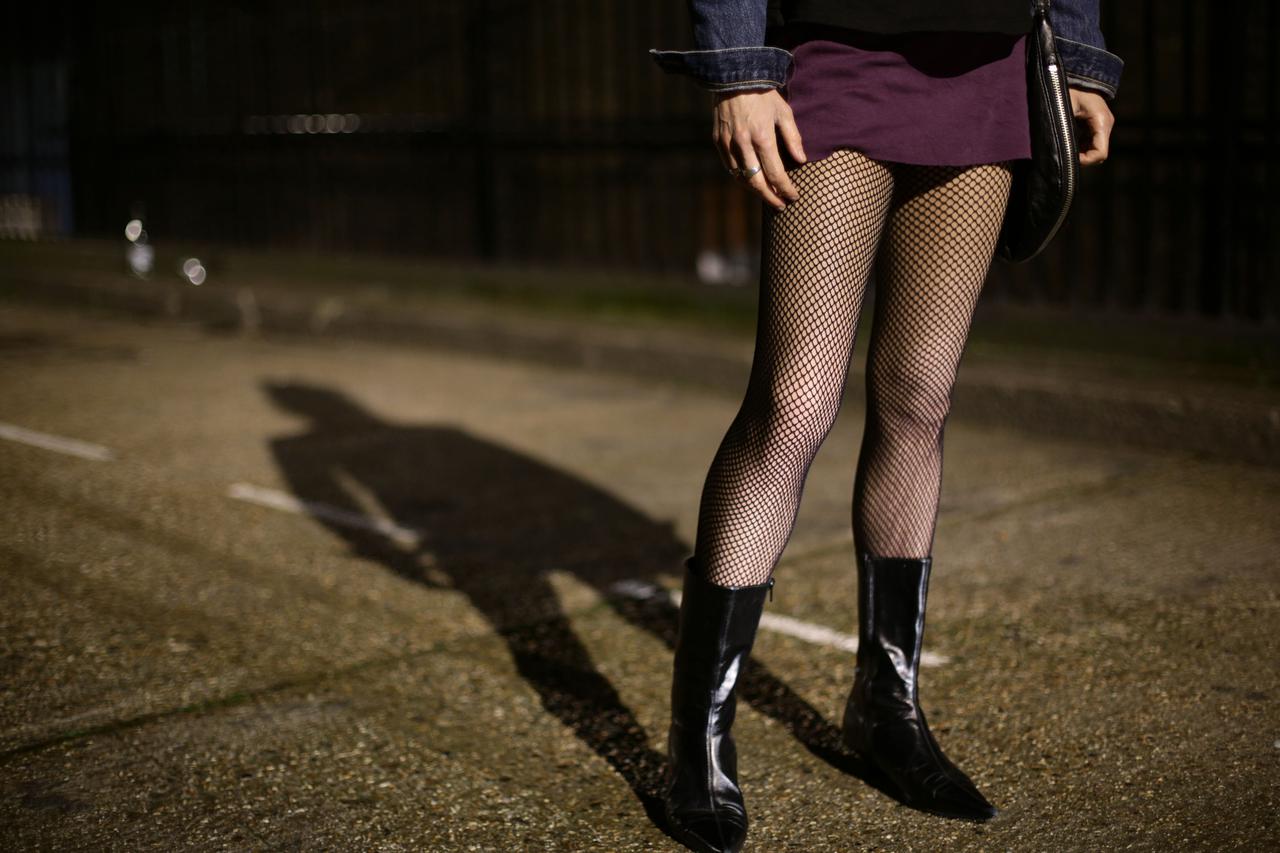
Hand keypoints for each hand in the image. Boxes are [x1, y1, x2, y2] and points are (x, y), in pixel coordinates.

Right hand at [711, 88, 807, 209]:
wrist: (734, 76)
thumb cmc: (764, 94)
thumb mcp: (784, 112)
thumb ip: (793, 138)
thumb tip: (801, 161)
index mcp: (763, 137)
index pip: (776, 174)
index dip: (786, 189)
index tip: (794, 197)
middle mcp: (743, 144)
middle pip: (756, 182)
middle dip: (770, 197)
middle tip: (780, 206)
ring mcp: (728, 144)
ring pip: (741, 178)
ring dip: (755, 191)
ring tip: (767, 196)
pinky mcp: (718, 141)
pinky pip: (729, 167)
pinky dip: (741, 178)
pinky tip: (751, 181)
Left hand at [1069, 87, 1113, 166]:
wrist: (1077, 74)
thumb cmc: (1069, 88)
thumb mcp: (1065, 108)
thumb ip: (1066, 130)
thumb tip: (1062, 150)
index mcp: (1101, 121)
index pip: (1100, 153)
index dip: (1085, 161)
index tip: (1068, 157)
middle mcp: (1106, 124)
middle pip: (1098, 153)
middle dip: (1082, 157)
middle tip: (1063, 152)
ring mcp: (1103, 124)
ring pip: (1095, 149)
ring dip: (1081, 152)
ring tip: (1065, 146)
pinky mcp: (1097, 124)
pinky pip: (1091, 142)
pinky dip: (1081, 146)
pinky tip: (1068, 141)